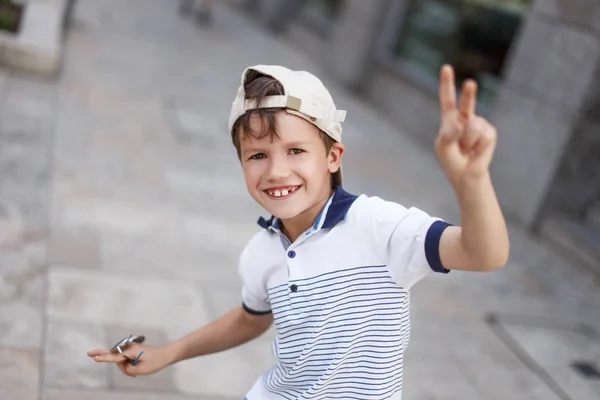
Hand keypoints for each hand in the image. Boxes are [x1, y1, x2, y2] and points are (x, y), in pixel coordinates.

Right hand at [87, 343, 171, 377]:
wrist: (166, 354)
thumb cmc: (155, 361)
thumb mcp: (142, 370)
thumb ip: (129, 370)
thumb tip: (124, 366)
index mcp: (131, 352)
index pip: (114, 357)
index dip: (103, 358)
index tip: (94, 357)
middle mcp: (129, 349)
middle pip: (115, 357)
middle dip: (106, 358)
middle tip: (89, 354)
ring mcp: (131, 349)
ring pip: (121, 361)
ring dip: (126, 368)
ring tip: (136, 373)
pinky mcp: (133, 351)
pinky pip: (125, 360)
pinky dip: (128, 366)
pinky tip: (135, 371)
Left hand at [435, 65, 496, 185]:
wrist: (466, 174)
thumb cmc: (451, 160)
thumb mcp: (443, 147)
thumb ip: (448, 133)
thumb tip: (461, 122)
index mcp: (449, 119)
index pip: (447, 98)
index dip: (446, 83)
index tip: (446, 67)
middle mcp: (465, 118)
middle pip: (467, 102)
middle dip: (469, 93)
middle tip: (470, 83)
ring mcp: (479, 124)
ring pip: (473, 127)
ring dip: (467, 141)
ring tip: (465, 149)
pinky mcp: (490, 133)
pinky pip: (483, 135)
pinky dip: (477, 145)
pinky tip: (475, 151)